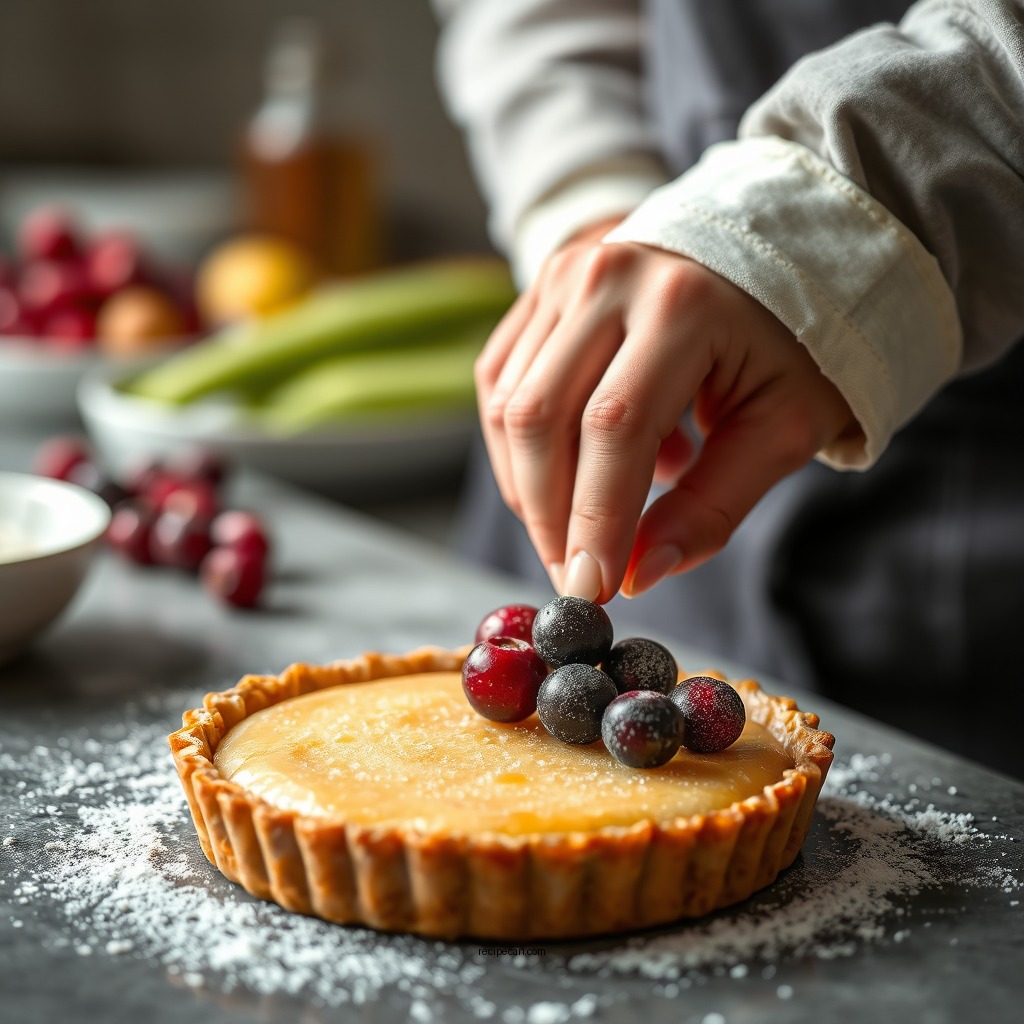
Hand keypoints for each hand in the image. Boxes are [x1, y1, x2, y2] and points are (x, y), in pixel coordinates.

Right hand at [475, 229, 858, 602]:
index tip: (592, 591)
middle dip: (549, 517)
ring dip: (532, 489)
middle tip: (576, 576)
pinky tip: (566, 473)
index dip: (595, 519)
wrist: (767, 252)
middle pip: (542, 418)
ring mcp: (564, 276)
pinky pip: (500, 384)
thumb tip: (637, 575)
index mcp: (683, 304)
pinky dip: (521, 450)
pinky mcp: (539, 291)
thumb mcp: (782, 428)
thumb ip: (712, 505)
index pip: (615, 427)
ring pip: (511, 407)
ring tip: (583, 523)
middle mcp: (609, 278)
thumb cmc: (789, 343)